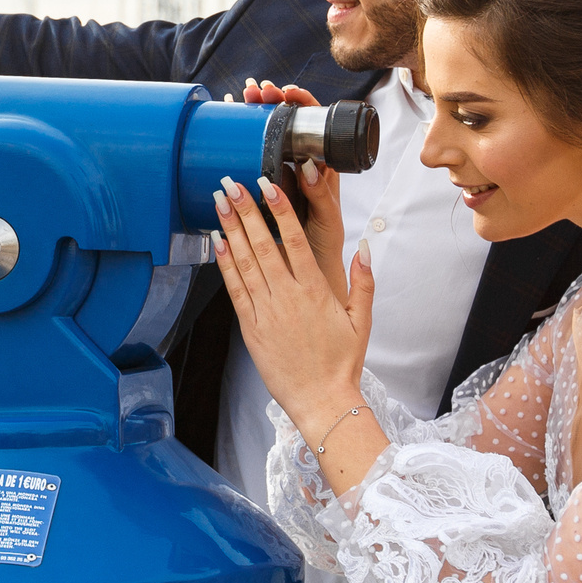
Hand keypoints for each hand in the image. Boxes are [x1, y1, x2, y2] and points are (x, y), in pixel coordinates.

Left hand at [211, 174, 373, 464]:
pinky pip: (235, 290)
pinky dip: (225, 264)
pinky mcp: (251, 327)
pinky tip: (217, 242)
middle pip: (264, 244)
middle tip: (232, 183)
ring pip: (245, 262)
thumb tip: (364, 246)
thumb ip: (363, 281)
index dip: (280, 210)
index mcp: (315, 291)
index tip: (269, 185)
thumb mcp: (362, 320)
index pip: (296, 240)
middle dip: (246, 210)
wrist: (320, 399)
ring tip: (218, 202)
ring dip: (230, 229)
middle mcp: (288, 297)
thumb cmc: (341, 362)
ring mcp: (267, 311)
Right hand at [238, 80, 347, 284]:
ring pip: (268, 136)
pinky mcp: (262, 186)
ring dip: (254, 114)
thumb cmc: (323, 246)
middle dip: (272, 102)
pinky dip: (239, 137)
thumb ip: (319, 194)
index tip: (288, 95)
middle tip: (256, 91)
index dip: (303, 103)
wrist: (306, 270)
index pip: (316, 124)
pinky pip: (251, 157)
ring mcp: (279, 175)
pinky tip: (228, 122)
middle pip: (288, 123)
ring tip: (239, 98)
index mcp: (321, 169)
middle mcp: (300, 166)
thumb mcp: (326, 218)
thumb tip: (306, 165)